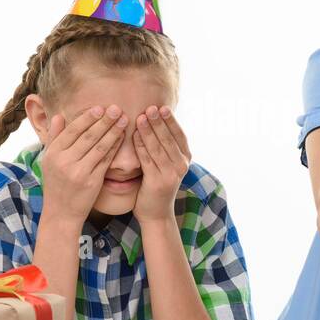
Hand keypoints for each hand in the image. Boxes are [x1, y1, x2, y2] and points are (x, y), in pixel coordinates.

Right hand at [41, 105, 127, 221]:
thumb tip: (58, 116)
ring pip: (100, 147)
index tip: (100, 107)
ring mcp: (79, 173)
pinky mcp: (92, 182)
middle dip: (104, 121)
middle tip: (117, 108)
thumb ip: (53, 137)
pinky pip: (106, 161)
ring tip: (123, 119)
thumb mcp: (48, 160)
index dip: (87, 118)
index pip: (72, 131)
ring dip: (113, 132)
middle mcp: (65, 162)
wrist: (61, 212)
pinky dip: (114, 148)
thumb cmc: (56, 183)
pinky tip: (122, 138)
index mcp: (53, 154)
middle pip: (88, 137)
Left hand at [132, 105, 190, 222]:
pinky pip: (147, 159)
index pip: (179, 134)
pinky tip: (134, 135)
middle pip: (168, 138)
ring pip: (158, 147)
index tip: (162, 107)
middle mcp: (182, 165)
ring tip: (141, 117)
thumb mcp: (167, 163)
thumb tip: (157, 120)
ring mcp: (171, 174)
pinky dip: (140, 146)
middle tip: (151, 107)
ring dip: (149, 131)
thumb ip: (165, 146)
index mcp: (185, 158)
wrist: (156, 213)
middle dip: (159, 122)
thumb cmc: (158, 184)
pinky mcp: (158, 181)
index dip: (171, 120)